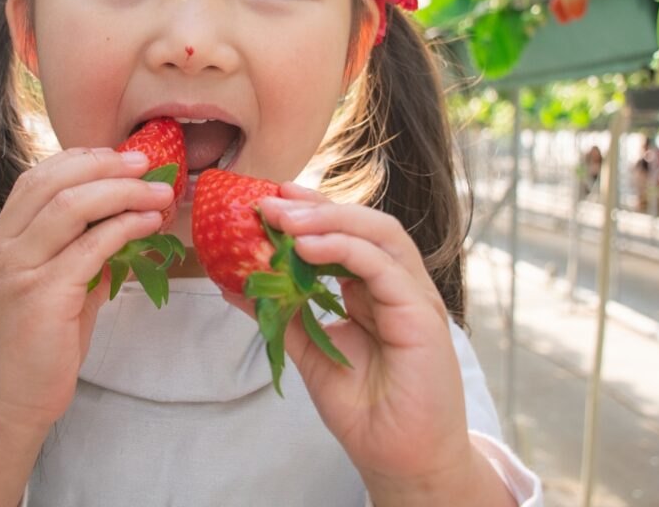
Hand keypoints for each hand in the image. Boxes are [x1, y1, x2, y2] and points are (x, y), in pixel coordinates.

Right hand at [0, 147, 175, 443]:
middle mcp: (1, 248)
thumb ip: (84, 253)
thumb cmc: (37, 346)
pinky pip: (90, 246)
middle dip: (106, 167)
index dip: (81, 161)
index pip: (36, 179)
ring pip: (71, 206)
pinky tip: (149, 224)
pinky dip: (125, 227)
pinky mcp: (41, 295)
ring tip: (159, 193)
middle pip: (53, 182)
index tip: (121, 159)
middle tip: (147, 165)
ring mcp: (17, 270)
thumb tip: (127, 223)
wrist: (8, 401)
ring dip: (123, 192)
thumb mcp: (59, 287)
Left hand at [250, 183, 477, 500]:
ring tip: (285, 219)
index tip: (270, 198)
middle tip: (269, 200)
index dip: (312, 210)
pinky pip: (385, 268)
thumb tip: (236, 283)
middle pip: (366, 223)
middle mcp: (400, 286)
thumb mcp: (311, 352)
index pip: (349, 232)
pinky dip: (346, 249)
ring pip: (381, 234)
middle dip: (316, 206)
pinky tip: (309, 247)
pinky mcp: (422, 317)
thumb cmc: (366, 411)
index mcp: (377, 290)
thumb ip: (282, 314)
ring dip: (330, 219)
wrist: (400, 460)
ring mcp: (415, 298)